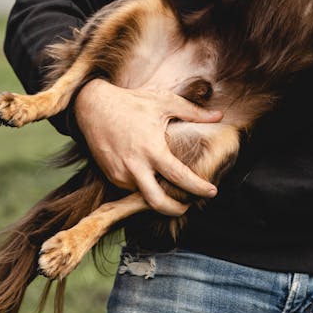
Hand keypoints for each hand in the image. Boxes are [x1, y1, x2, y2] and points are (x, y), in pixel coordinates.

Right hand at [73, 79, 221, 214]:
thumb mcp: (165, 101)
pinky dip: (144, 187)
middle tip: (188, 206)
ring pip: (143, 195)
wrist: (93, 106)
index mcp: (151, 149)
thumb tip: (219, 116)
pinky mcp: (110, 175)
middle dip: (175, 210)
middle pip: (156, 202)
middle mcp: (135, 166)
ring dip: (158, 197)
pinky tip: (152, 179)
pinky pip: (130, 188)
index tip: (212, 192)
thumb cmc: (132, 102)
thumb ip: (193, 112)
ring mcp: (120, 173)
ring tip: (172, 190)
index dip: (197, 187)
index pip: (179, 176)